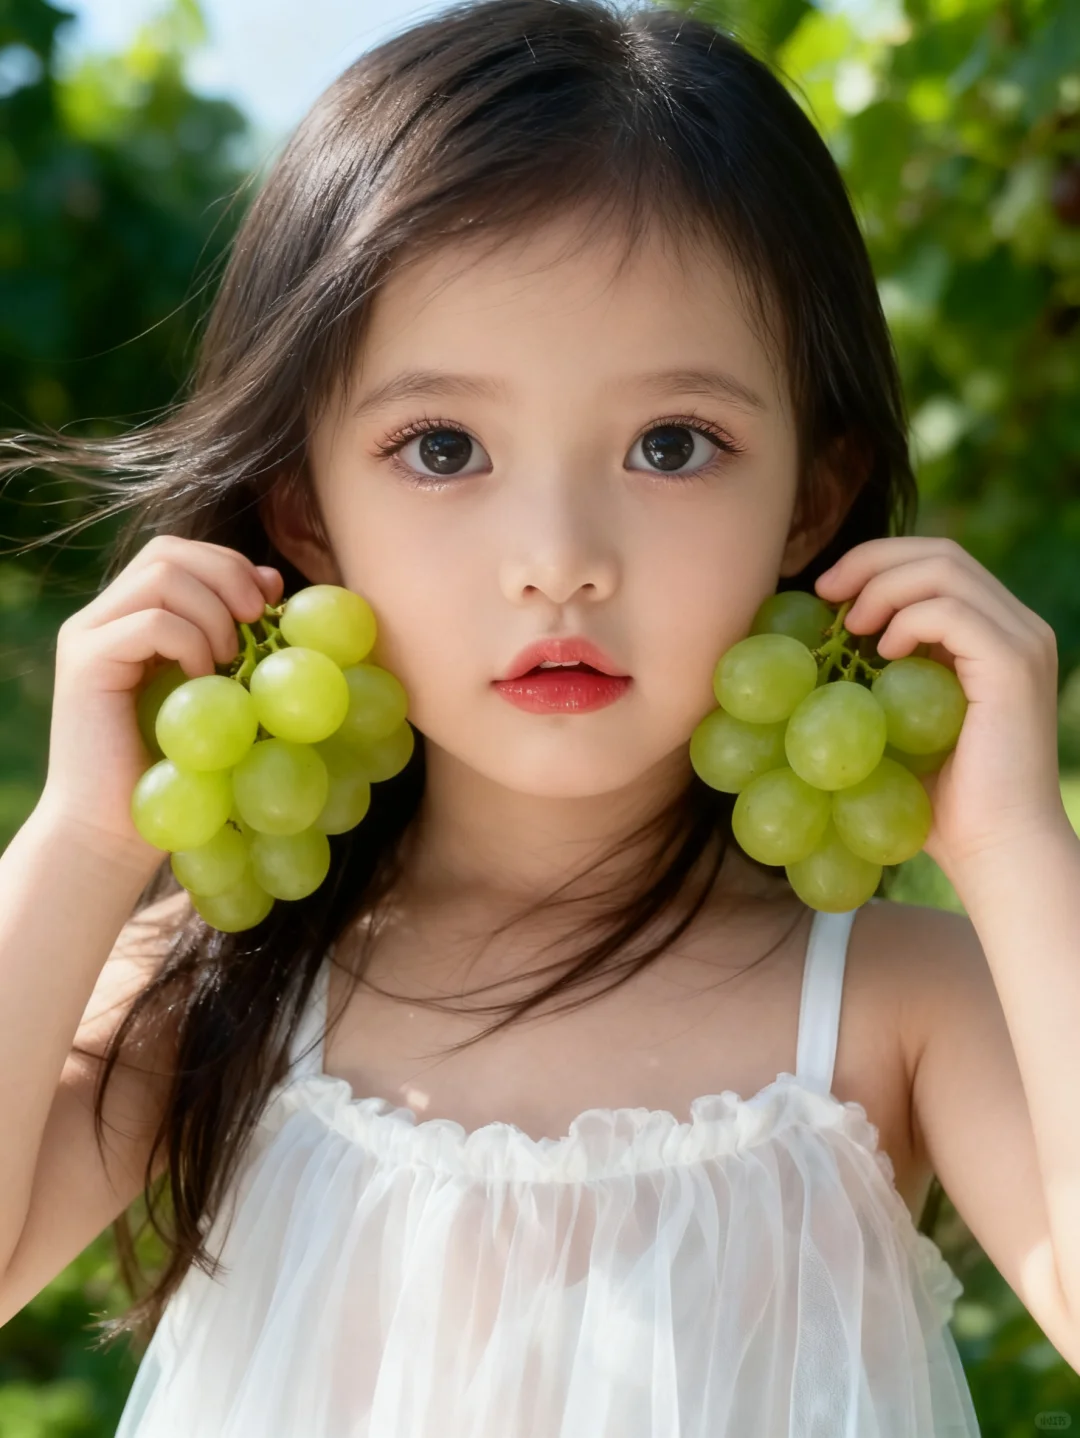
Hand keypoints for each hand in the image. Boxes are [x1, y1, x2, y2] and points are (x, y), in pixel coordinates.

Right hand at [37, 535, 282, 869]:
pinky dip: (190, 644)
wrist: (116, 831)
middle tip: (259, 616)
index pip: (179, 554)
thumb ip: (234, 640)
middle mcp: (103, 618)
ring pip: (161, 577)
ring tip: (231, 661)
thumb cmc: (176, 770)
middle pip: (167, 551)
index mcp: (132, 618)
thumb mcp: (218, 694)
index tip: (272, 597)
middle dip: (226, 573)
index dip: (231, 564)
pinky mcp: (86, 664)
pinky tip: (204, 683)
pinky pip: (150, 622)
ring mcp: (89, 637)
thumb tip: (273, 586)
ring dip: (213, 612)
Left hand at [814, 536, 1064, 877]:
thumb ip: (874, 679)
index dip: (876, 562)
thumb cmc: (936, 802)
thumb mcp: (894, 725)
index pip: (938, 564)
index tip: (825, 590)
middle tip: (825, 591)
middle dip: (873, 560)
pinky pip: (952, 612)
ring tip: (849, 626)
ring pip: (946, 568)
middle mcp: (1017, 628)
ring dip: (884, 586)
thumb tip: (798, 649)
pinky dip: (907, 619)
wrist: (992, 851)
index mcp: (994, 634)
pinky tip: (880, 653)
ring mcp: (1022, 642)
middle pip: (942, 553)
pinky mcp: (1014, 665)